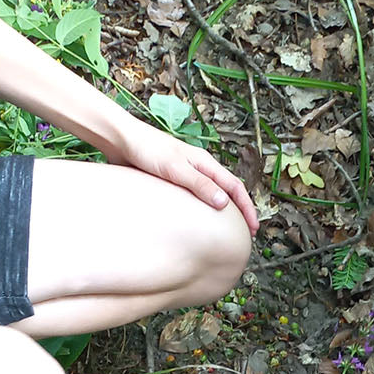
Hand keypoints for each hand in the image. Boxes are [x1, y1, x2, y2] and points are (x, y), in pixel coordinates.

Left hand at [104, 116, 258, 235]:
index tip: (253, 229)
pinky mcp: (172, 179)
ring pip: (211, 194)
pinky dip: (203, 210)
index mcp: (205, 163)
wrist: (120, 140)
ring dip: (222, 210)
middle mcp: (199, 168)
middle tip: (245, 234)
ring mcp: (186, 173)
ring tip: (225, 230)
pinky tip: (196, 221)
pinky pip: (194, 197)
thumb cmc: (147, 150)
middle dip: (239, 211)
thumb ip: (200, 186)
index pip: (235, 187)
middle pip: (227, 191)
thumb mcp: (176, 169)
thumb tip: (224, 204)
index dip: (247, 208)